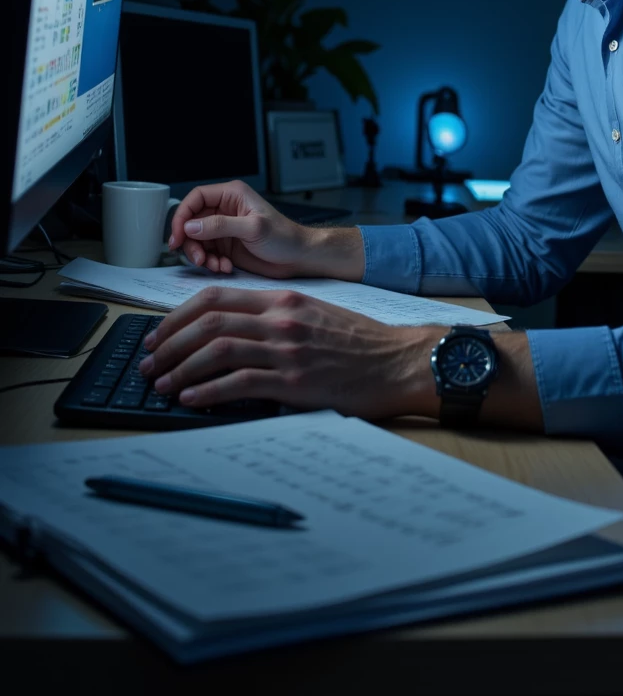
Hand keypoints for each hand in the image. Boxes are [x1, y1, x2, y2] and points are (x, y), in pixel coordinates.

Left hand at [137, 281, 441, 416]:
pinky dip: (208, 390)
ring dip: (180, 368)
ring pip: (217, 350)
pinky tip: (190, 398)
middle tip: (149, 361)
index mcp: (283, 299)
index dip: (178, 316)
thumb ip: (275, 318)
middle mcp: (280, 319)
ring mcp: (287, 349)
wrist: (399, 361)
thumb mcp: (314, 315)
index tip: (159, 334)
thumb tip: (233, 334)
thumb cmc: (360, 343)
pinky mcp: (295, 381)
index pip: (215, 297)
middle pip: (208, 322)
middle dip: (169, 343)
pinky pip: (239, 382)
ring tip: (162, 383)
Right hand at [167, 179, 357, 279]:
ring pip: (197, 240)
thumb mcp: (253, 228)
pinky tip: (225, 267)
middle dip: (192, 243)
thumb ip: (221, 225)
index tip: (177, 237)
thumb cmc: (284, 237)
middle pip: (191, 222)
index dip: (182, 216)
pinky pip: (207, 253)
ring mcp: (224, 229)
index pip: (196, 198)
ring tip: (216, 266)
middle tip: (199, 259)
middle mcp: (225, 210)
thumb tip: (191, 226)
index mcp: (231, 195)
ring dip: (202, 256)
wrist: (299, 257)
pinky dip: (211, 263)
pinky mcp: (226, 246)